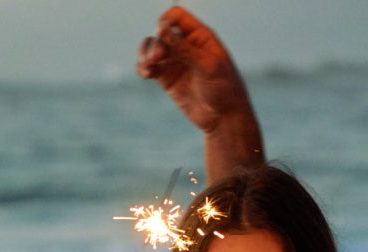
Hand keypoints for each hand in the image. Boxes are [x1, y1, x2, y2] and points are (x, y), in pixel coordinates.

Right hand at [136, 6, 253, 134]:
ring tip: (148, 67)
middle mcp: (185, 46)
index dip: (166, 21)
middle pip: (160, 32)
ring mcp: (175, 61)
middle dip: (155, 43)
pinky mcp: (166, 78)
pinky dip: (142, 67)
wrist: (224, 119)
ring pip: (150, 47)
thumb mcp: (208, 65)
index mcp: (200, 36)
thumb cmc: (224, 89)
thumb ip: (184, 48)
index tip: (163, 33)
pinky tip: (147, 74)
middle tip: (158, 58)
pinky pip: (148, 67)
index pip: (176, 16)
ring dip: (144, 53)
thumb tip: (161, 28)